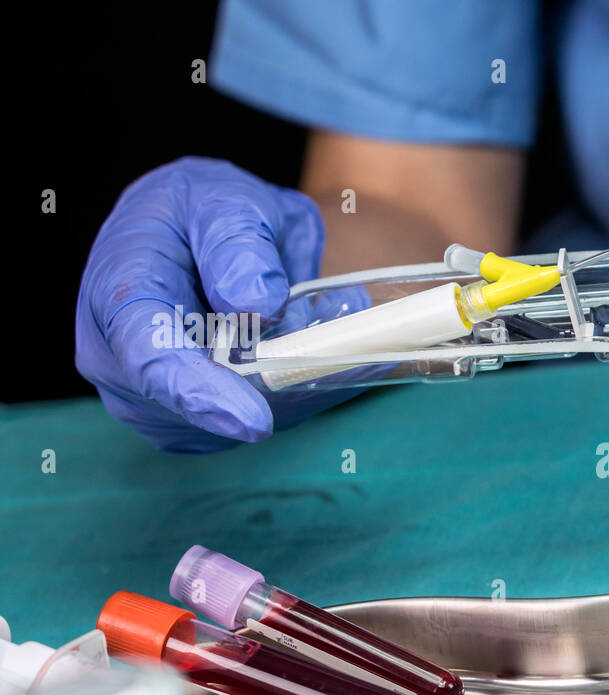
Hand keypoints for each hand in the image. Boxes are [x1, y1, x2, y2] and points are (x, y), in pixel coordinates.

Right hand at [76, 157, 362, 452]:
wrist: (192, 233)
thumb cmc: (200, 212)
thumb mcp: (222, 200)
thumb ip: (238, 244)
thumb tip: (257, 302)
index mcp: (119, 296)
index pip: (150, 358)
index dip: (202, 394)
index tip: (256, 420)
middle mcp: (121, 362)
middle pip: (200, 405)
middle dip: (274, 382)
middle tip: (334, 337)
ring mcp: (153, 401)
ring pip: (233, 424)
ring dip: (292, 383)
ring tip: (319, 319)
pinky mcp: (191, 423)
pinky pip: (252, 423)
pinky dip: (297, 392)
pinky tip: (313, 345)